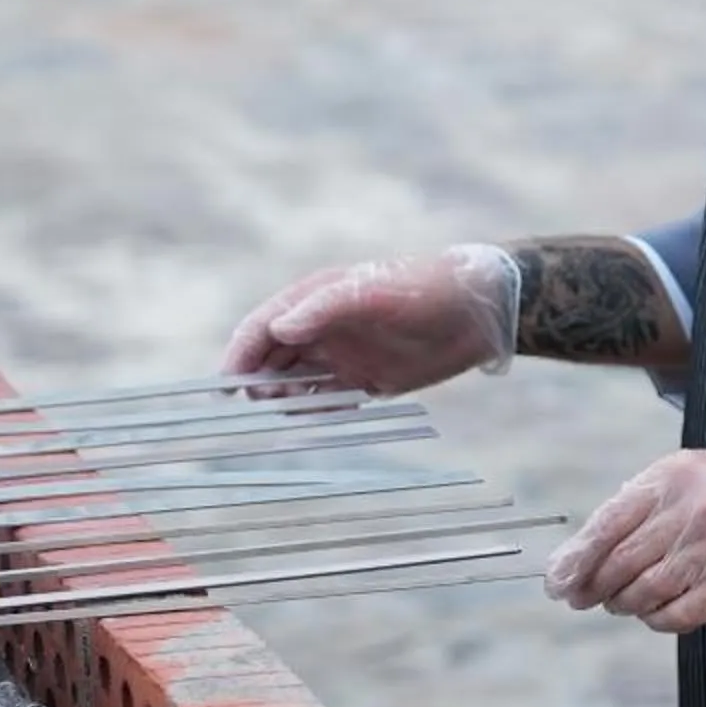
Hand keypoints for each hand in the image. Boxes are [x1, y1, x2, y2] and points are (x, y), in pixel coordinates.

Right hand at [218, 244, 521, 396]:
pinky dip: (316, 411)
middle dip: (258, 380)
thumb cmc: (423, 289)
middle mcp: (322, 327)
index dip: (240, 353)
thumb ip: (325, 307)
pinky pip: (328, 401)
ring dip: (285, 397)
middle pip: (272, 358)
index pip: (263, 327)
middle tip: (261, 402)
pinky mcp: (365, 380)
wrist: (478, 310)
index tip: (227, 384)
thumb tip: (279, 328)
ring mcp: (342, 355)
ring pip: (296, 382)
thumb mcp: (372, 292)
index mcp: (315, 298)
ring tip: (291, 407)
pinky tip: (320, 417)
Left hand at [542, 447, 705, 632]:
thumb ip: (629, 509)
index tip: (557, 581)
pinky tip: (651, 612)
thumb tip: (575, 558)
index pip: (610, 524)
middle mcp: (696, 512)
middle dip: (593, 585)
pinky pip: (677, 614)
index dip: (577, 558)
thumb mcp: (675, 480)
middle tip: (580, 597)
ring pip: (646, 591)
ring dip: (622, 602)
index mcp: (673, 478)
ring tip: (617, 601)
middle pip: (623, 562)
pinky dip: (655, 618)